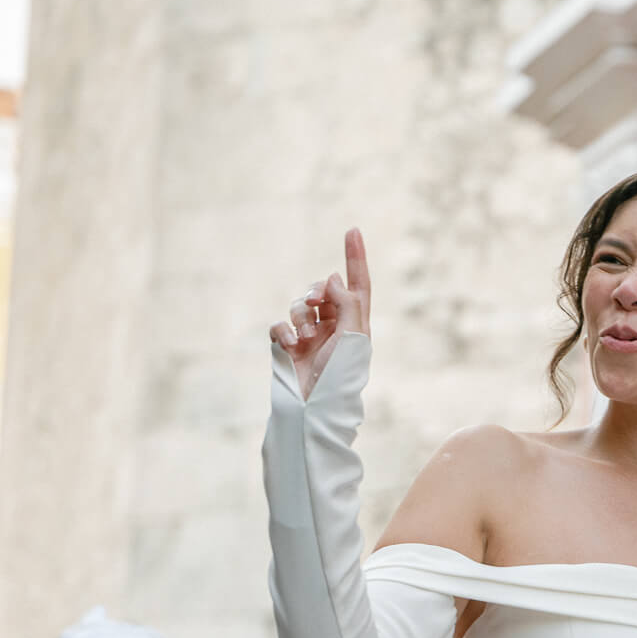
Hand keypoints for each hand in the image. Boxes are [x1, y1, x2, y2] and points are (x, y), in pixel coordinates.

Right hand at [269, 228, 371, 397]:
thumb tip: (332, 277)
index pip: (357, 284)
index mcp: (355, 323)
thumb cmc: (341, 375)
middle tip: (315, 302)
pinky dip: (283, 331)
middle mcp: (334, 326)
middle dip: (316, 291)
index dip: (355, 258)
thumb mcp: (353, 337)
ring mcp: (309, 336)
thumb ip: (346, 303)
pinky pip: (279, 325)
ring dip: (300, 315)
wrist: (313, 408)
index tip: (353, 230)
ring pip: (299, 306)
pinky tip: (290, 344)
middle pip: (322, 290)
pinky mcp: (287, 347)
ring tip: (306, 337)